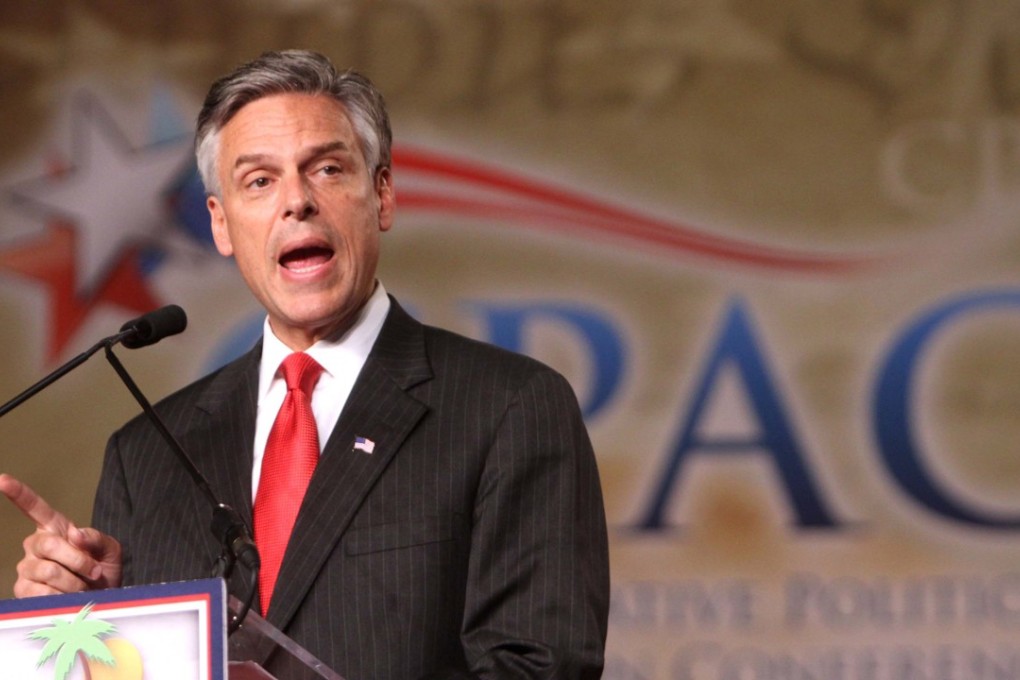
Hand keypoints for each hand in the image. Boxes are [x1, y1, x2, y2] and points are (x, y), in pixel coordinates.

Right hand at [0, 473, 121, 596]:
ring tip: (82, 586)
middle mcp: (35, 545)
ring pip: (47, 570)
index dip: (18, 493)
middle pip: (49, 545)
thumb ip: (95, 538)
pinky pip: (40, 592)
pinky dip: (61, 596)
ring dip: (73, 581)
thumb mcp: (109, 550)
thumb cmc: (102, 571)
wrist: (101, 600)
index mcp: (55, 528)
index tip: (2, 479)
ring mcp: (27, 568)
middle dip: (77, 560)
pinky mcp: (23, 590)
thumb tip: (75, 535)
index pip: (34, 507)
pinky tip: (67, 597)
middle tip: (94, 571)